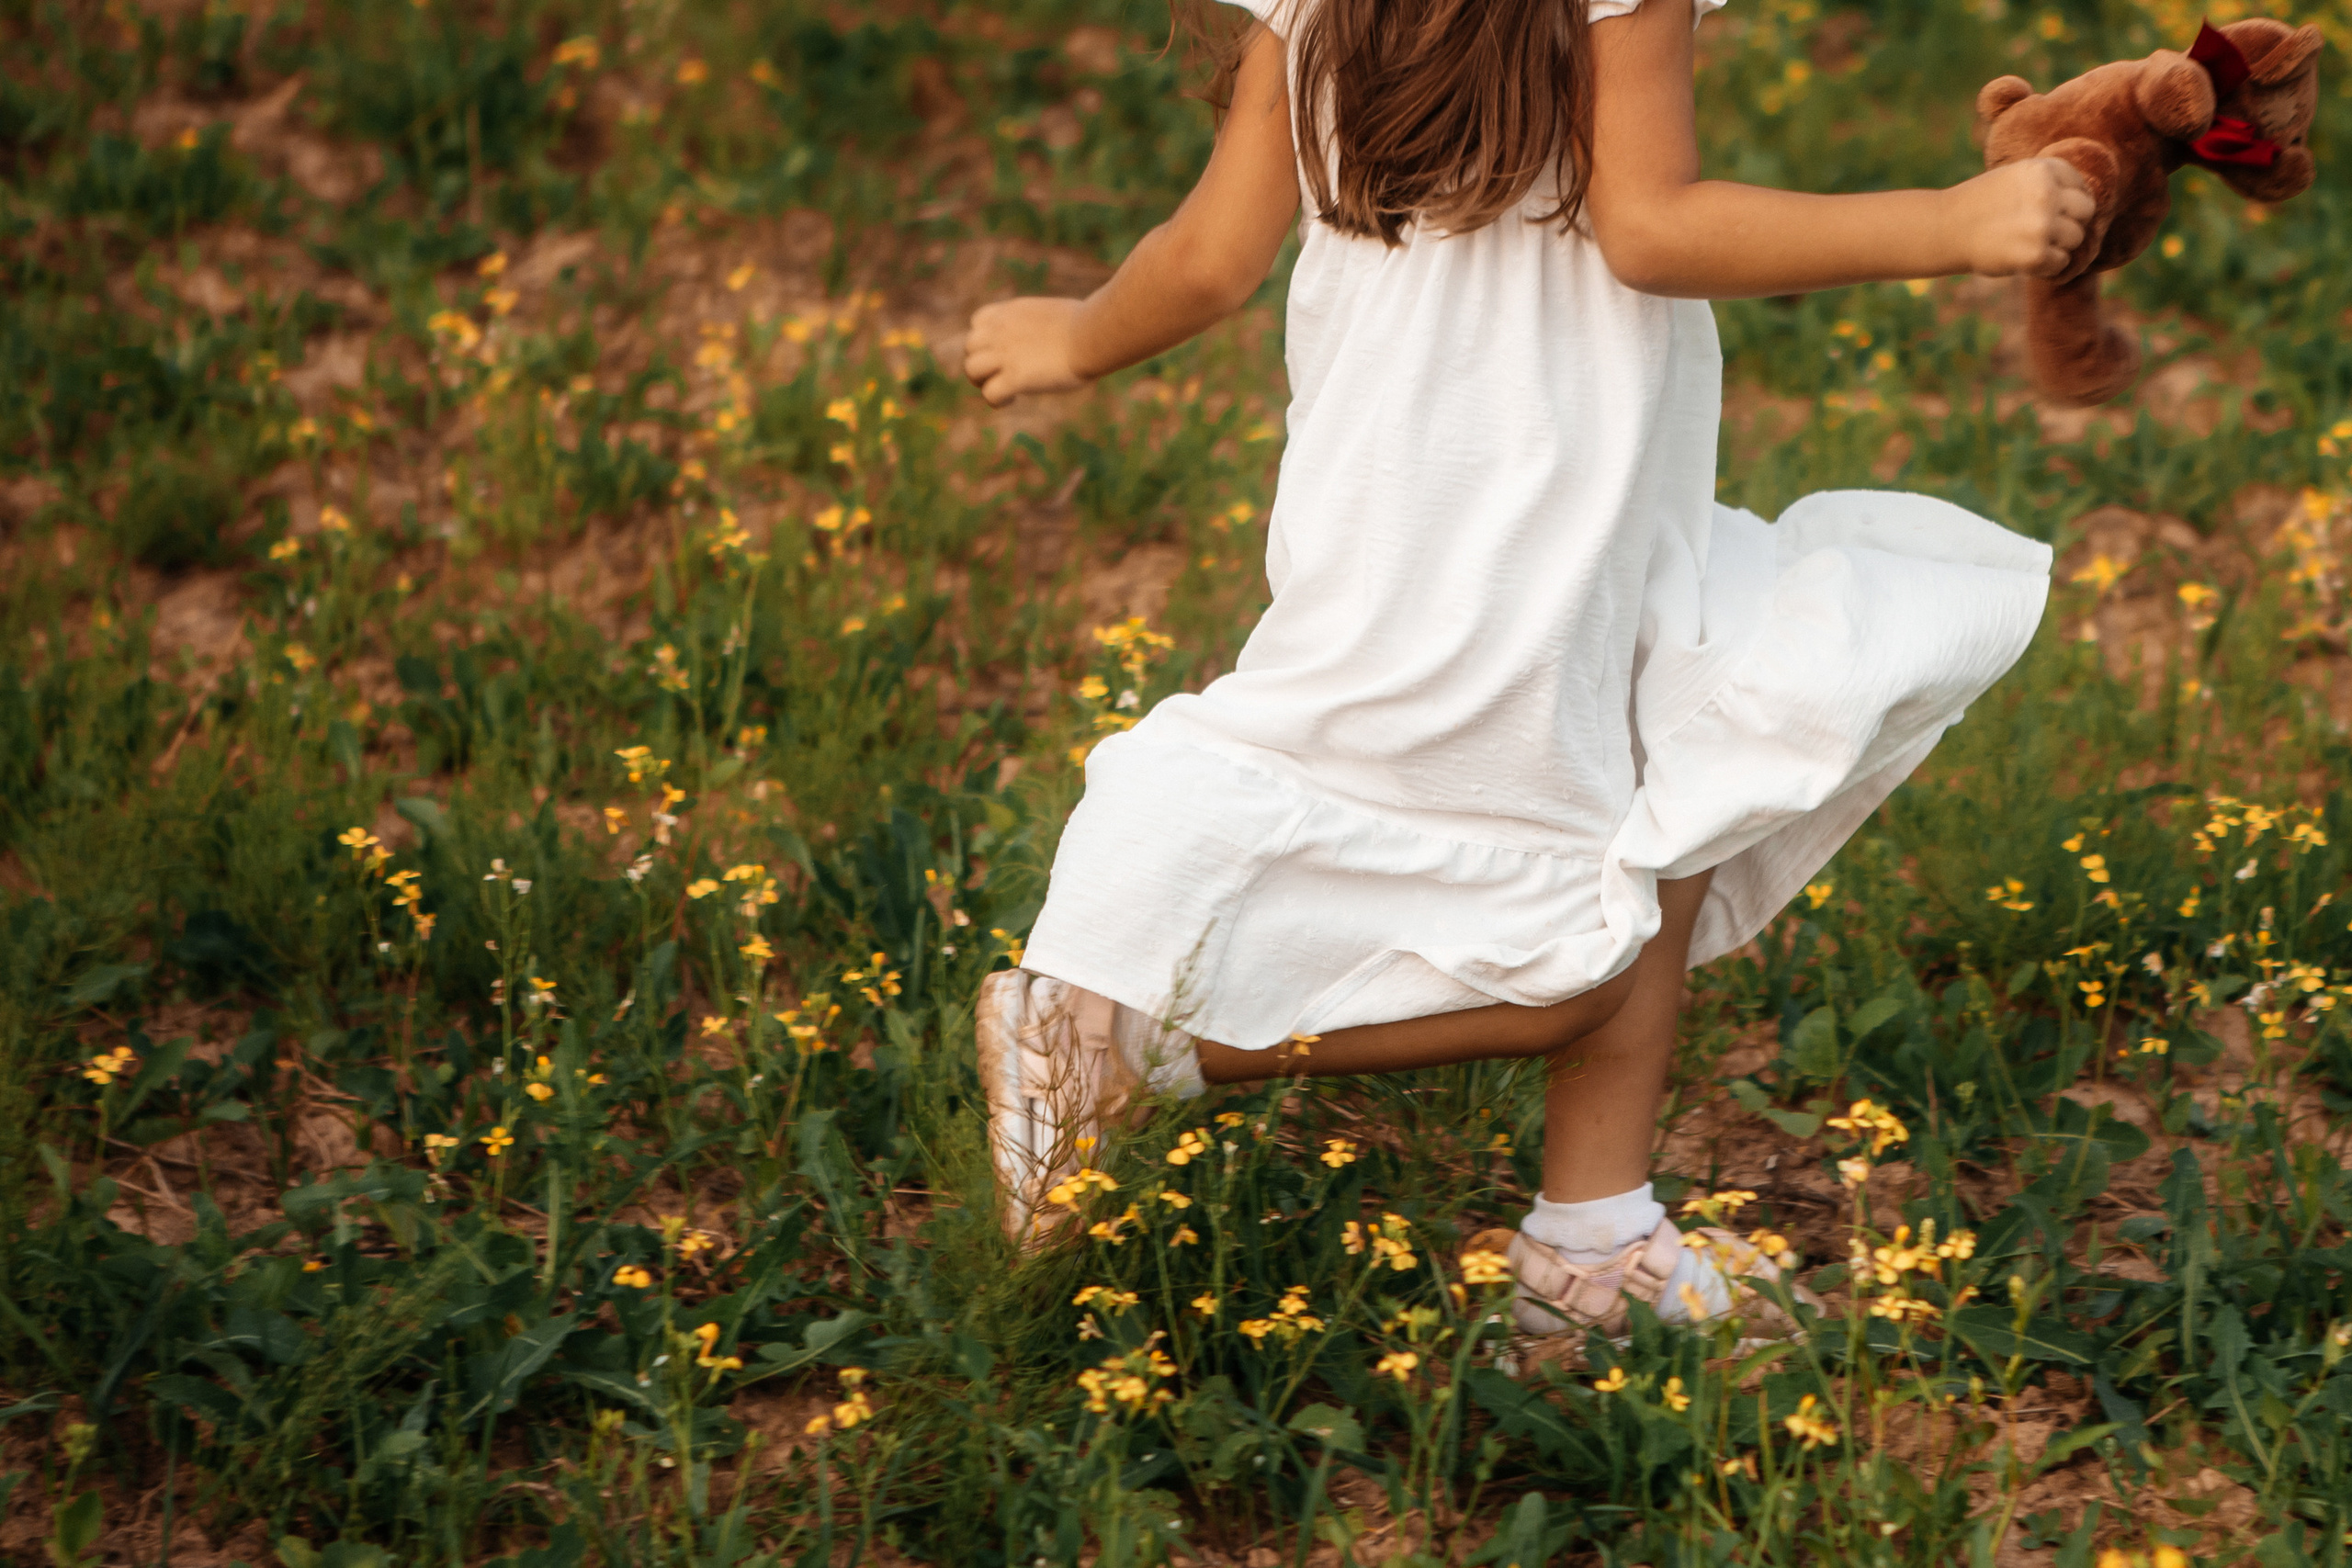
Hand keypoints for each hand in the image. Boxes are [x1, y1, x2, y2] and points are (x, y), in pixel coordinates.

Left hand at [963, 297, 1089, 406]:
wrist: (1094, 334)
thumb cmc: (1090, 325)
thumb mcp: (1058, 315)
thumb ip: (1043, 325)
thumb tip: (1056, 335)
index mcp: (1012, 312)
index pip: (978, 321)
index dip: (985, 339)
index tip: (1004, 351)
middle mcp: (1002, 331)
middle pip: (969, 347)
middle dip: (981, 363)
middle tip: (1002, 375)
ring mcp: (1005, 354)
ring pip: (971, 369)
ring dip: (983, 382)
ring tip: (1006, 389)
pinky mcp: (1015, 377)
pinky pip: (989, 394)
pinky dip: (997, 400)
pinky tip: (1014, 398)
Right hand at [1952, 158, 2096, 278]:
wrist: (1943, 230)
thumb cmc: (1979, 205)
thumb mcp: (2013, 178)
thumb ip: (2047, 183)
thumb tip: (2088, 204)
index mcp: (2042, 170)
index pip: (2080, 186)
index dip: (2066, 202)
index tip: (2046, 211)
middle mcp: (2046, 194)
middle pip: (2085, 211)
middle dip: (2068, 223)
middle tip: (2041, 231)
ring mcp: (2042, 225)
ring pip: (2076, 238)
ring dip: (2056, 246)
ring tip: (2029, 245)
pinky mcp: (2036, 254)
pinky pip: (2060, 263)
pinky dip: (2045, 266)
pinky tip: (2023, 260)